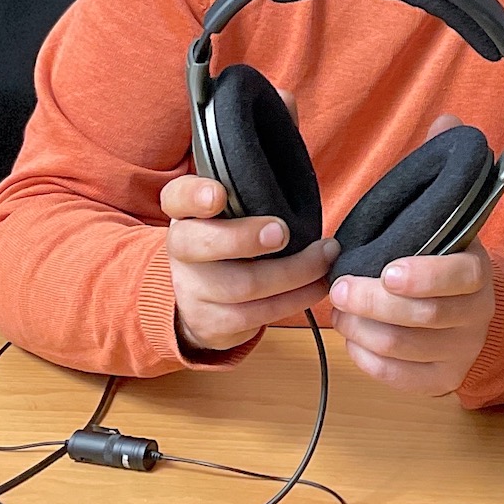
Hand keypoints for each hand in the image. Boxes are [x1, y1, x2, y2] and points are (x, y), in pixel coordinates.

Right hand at [162, 171, 335, 355]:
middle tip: (283, 231)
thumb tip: (296, 181)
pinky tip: (318, 284)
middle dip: (244, 238)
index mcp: (187, 213)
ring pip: (240, 285)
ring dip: (294, 271)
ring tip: (325, 256)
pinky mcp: (211, 322)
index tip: (219, 195)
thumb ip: (248, 196)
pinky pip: (257, 315)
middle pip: (200, 244)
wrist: (204, 301)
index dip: (196, 196)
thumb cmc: (232, 242)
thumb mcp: (232, 214)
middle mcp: (181, 250)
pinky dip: (296, 298)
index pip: (178, 196)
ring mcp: (192, 289)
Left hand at [328, 114, 498, 396]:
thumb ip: (443, 169)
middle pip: (422, 317)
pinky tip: (353, 335)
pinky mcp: (439, 380)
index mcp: (478, 270)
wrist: (477, 317)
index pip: (460, 277)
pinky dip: (366, 357)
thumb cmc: (446, 257)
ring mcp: (458, 351)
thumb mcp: (448, 215)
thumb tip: (446, 118)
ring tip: (339, 309)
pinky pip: (396, 376)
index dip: (424, 276)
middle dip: (373, 302)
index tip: (387, 270)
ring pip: (403, 348)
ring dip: (362, 328)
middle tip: (339, 288)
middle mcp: (474, 315)